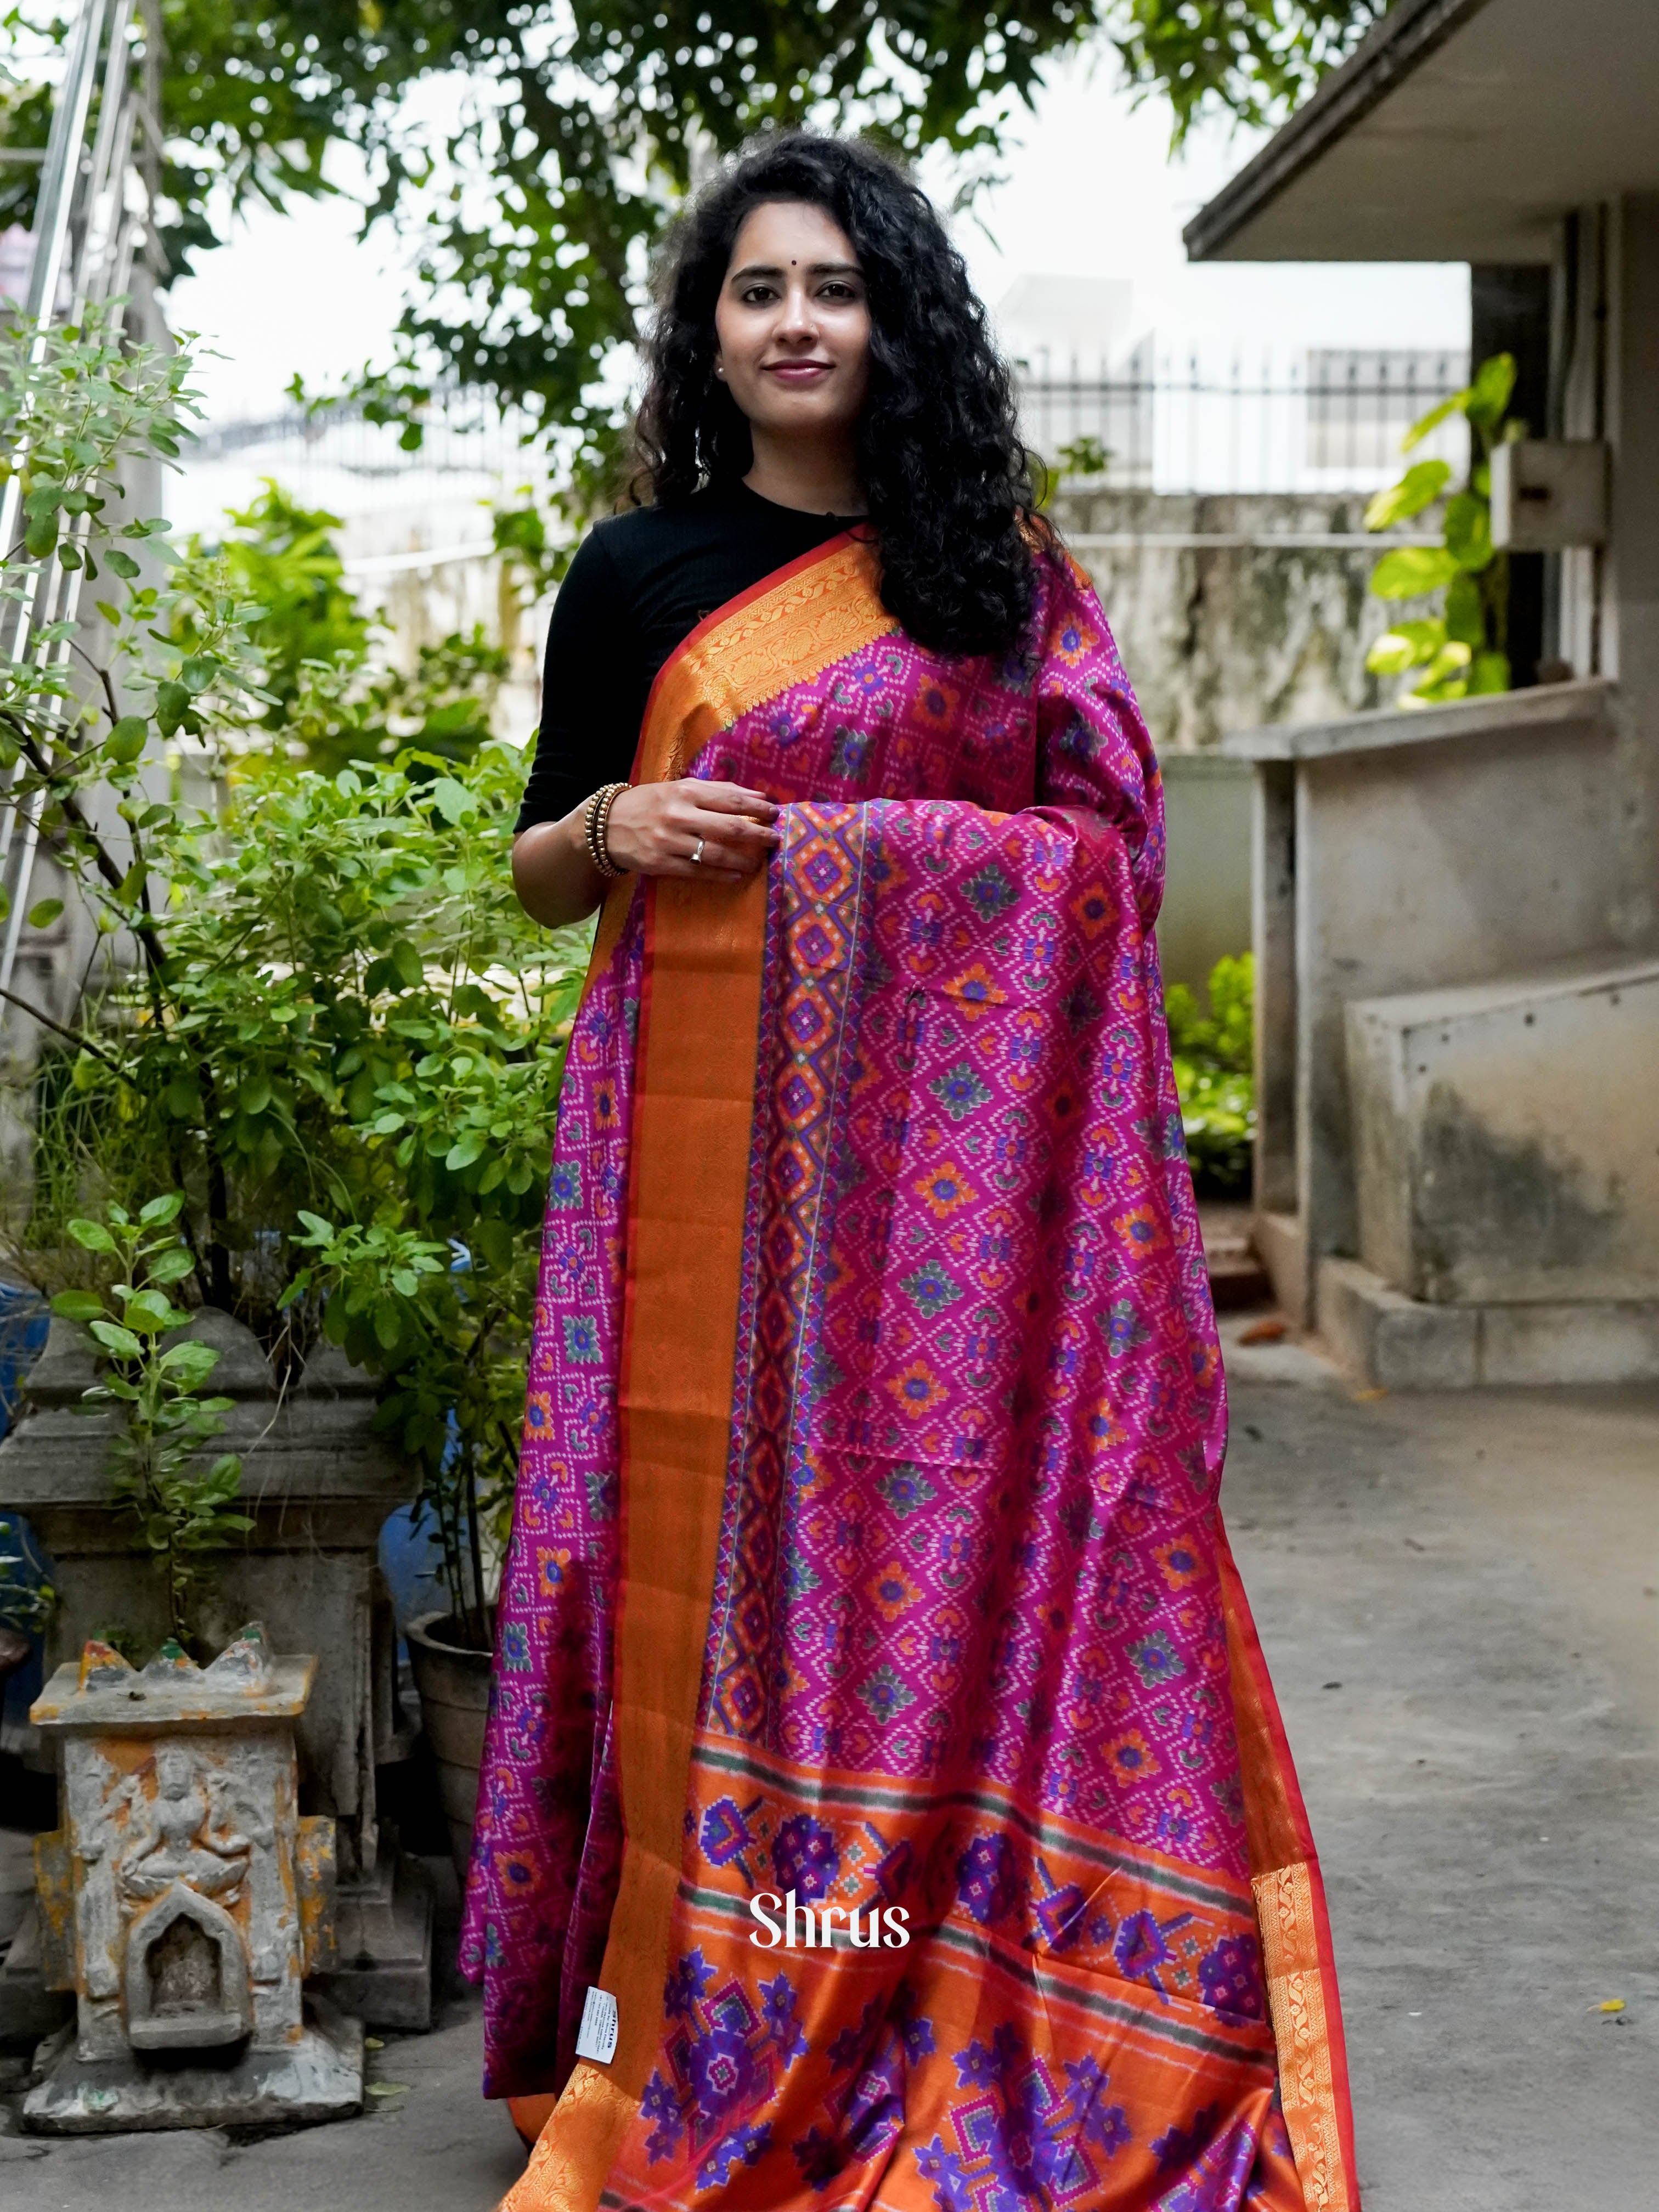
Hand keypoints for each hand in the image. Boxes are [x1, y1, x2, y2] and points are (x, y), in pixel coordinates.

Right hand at [604, 781, 780, 881]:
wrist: (605, 825)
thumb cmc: (650, 803)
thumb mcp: (679, 789)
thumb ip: (716, 791)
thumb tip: (757, 796)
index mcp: (685, 792)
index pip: (730, 799)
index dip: (757, 807)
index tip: (776, 813)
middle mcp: (679, 815)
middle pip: (729, 827)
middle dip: (757, 834)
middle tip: (775, 839)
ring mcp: (669, 841)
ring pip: (715, 853)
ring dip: (742, 859)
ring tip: (758, 861)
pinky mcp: (661, 864)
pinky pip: (697, 871)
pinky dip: (720, 874)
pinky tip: (736, 875)